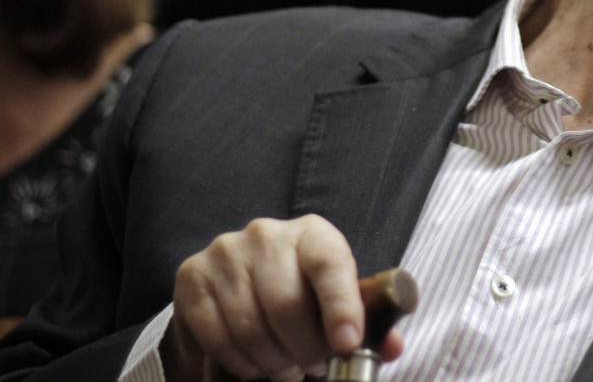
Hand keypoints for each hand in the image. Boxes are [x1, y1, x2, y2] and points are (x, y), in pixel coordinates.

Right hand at [163, 214, 403, 381]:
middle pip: (287, 305)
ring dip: (274, 362)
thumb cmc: (302, 291)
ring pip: (251, 327)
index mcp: (312, 234)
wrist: (242, 282)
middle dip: (305, 350)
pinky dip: (241, 363)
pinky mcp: (192, 277)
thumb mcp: (337, 298)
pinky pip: (217, 336)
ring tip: (288, 370)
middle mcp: (266, 235)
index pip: (330, 264)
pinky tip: (256, 366)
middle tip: (314, 368)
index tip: (347, 344)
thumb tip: (390, 347)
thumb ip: (366, 322)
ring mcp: (225, 253)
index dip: (341, 306)